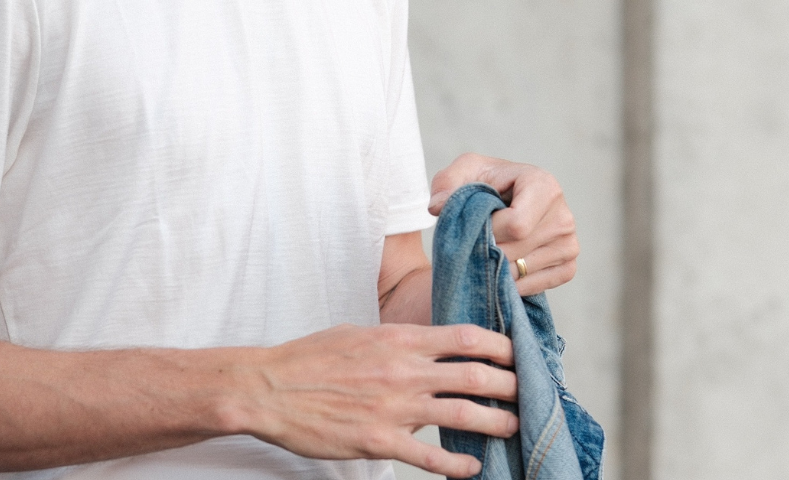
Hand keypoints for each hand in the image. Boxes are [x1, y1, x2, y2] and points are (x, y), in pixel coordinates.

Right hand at [246, 322, 516, 477]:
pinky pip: (430, 458)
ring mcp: (394, 408)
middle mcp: (403, 370)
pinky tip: (474, 468)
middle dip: (509, 385)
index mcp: (398, 338)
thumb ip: (394, 340)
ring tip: (513, 427)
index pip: (464, 338)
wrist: (270, 387)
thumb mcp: (356, 333)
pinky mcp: (379, 441)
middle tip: (528, 393)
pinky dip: (458, 466)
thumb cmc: (310, 357)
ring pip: (462, 417)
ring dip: (495, 423)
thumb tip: (422, 343)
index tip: (515, 353)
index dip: (498, 346)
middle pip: (475, 377)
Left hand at [429, 153, 578, 295]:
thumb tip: (437, 208)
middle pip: (519, 251)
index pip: (517, 225)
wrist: (504, 198)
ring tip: (487, 251)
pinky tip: (499, 268)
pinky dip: (513, 283)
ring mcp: (569, 243)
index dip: (488, 231)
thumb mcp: (464, 171)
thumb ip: (446, 183)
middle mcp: (563, 215)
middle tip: (474, 242)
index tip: (474, 225)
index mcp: (544, 185)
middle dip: (488, 250)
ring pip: (524, 270)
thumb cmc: (485, 183)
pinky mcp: (568, 266)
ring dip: (497, 267)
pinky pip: (538, 285)